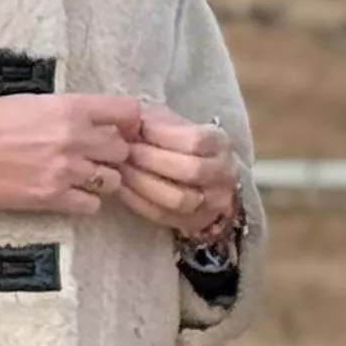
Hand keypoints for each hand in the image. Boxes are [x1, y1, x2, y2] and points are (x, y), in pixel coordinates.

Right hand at [0, 94, 146, 217]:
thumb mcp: (30, 101)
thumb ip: (66, 111)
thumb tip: (93, 120)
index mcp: (69, 107)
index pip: (128, 111)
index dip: (130, 123)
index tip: (121, 130)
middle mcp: (73, 137)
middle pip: (123, 150)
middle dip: (113, 155)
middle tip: (96, 158)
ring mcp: (63, 170)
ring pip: (111, 181)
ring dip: (101, 181)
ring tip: (80, 178)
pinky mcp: (50, 198)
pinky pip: (91, 206)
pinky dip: (84, 203)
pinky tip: (67, 195)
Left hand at [116, 106, 241, 241]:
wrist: (194, 173)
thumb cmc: (177, 141)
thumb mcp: (170, 123)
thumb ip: (154, 122)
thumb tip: (127, 123)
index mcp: (220, 144)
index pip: (196, 141)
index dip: (164, 135)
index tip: (138, 128)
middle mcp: (223, 175)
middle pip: (191, 170)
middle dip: (151, 160)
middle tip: (125, 152)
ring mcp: (212, 203)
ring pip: (178, 199)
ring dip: (143, 183)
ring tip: (121, 169)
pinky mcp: (193, 222)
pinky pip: (163, 215)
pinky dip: (138, 201)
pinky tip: (121, 187)